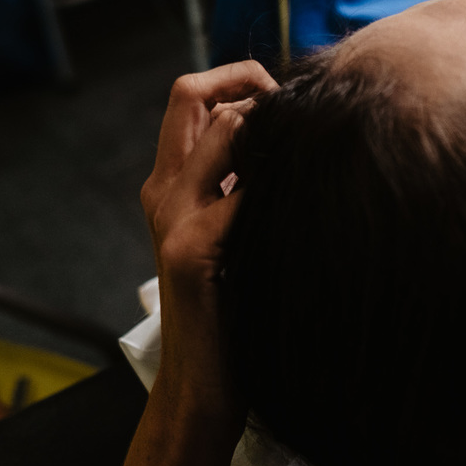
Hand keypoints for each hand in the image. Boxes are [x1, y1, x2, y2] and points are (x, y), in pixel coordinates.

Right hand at [140, 61, 276, 416]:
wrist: (203, 384)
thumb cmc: (234, 309)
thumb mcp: (236, 233)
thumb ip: (246, 187)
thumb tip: (292, 141)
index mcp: (172, 183)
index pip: (193, 94)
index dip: (242, 81)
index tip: (286, 105)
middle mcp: (164, 190)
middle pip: (188, 92)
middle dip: (248, 81)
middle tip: (292, 112)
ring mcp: (173, 218)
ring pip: (222, 127)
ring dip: (270, 132)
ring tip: (301, 166)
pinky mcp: (191, 251)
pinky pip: (239, 193)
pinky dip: (276, 188)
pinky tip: (301, 213)